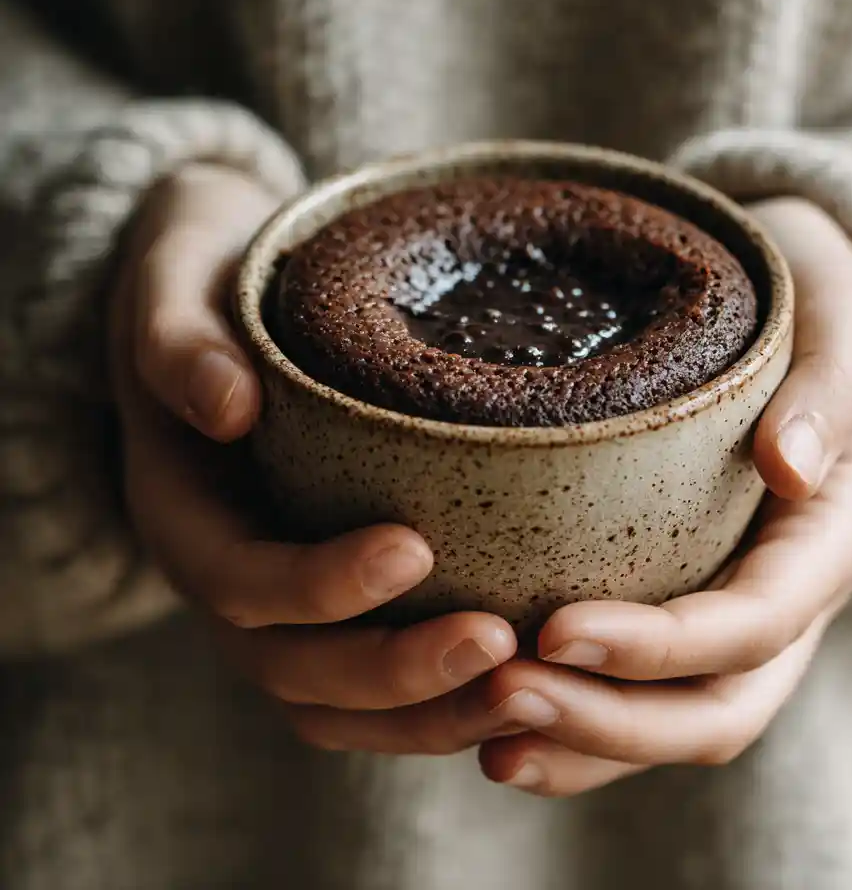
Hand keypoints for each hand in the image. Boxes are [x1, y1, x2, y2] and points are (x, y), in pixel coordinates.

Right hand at [110, 164, 516, 752]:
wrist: (225, 299)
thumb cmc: (208, 284)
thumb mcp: (173, 284)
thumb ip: (179, 341)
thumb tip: (225, 405)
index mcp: (184, 514)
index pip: (239, 582)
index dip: (318, 585)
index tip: (414, 548)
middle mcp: (231, 578)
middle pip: (297, 671)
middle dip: (397, 671)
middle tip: (501, 643)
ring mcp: (285, 605)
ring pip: (343, 704)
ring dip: (434, 713)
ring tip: (533, 690)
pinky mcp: (340, 604)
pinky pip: (382, 687)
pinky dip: (446, 702)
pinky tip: (528, 681)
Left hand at [478, 198, 851, 796]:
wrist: (815, 334)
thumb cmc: (822, 320)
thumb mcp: (843, 326)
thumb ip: (832, 387)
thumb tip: (791, 467)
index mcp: (826, 544)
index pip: (754, 623)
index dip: (660, 644)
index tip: (557, 629)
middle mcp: (784, 605)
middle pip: (712, 709)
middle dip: (608, 720)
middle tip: (499, 692)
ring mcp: (733, 623)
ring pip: (670, 724)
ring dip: (581, 745)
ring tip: (485, 739)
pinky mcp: (681, 613)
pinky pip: (638, 696)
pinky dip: (576, 729)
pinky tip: (493, 725)